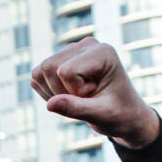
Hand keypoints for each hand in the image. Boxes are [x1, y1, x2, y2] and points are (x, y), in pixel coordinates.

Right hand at [32, 39, 159, 149]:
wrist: (124, 113)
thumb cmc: (119, 114)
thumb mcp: (101, 115)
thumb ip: (77, 109)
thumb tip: (49, 105)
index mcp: (102, 52)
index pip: (65, 71)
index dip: (74, 93)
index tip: (96, 96)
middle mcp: (86, 45)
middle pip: (48, 67)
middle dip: (60, 92)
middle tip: (86, 100)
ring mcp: (72, 50)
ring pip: (39, 72)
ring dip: (53, 93)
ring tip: (79, 98)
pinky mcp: (60, 59)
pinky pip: (37, 76)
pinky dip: (47, 92)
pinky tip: (68, 96)